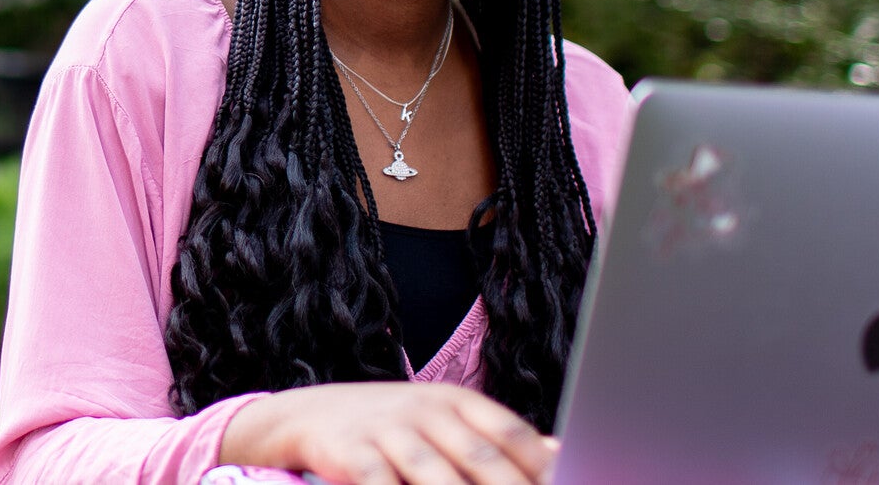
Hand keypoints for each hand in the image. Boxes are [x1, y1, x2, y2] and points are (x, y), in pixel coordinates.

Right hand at [219, 381, 556, 484]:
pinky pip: (380, 484)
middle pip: (482, 456)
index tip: (570, 482)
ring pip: (435, 474)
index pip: (510, 432)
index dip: (541, 464)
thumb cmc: (392, 427)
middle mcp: (427, 410)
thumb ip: (497, 439)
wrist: (308, 414)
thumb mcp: (445, 421)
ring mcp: (389, 430)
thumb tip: (561, 452)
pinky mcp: (350, 452)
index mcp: (458, 401)